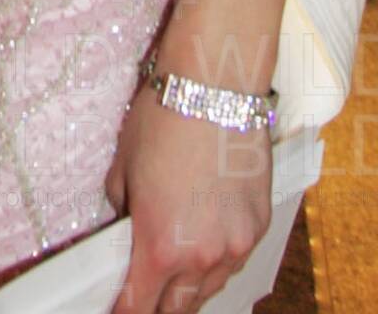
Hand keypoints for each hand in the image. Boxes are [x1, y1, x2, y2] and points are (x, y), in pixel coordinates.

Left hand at [104, 84, 270, 313]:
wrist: (215, 87)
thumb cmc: (162, 120)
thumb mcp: (123, 169)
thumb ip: (124, 212)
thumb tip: (128, 228)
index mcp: (160, 247)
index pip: (140, 305)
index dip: (125, 310)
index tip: (118, 307)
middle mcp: (202, 257)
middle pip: (179, 308)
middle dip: (159, 307)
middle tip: (146, 295)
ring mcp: (236, 246)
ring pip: (211, 289)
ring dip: (191, 288)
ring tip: (176, 274)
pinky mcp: (259, 227)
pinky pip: (235, 261)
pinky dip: (219, 261)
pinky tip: (207, 245)